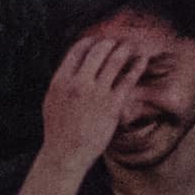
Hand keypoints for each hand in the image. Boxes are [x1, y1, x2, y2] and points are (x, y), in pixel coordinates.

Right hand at [38, 19, 173, 165]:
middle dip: (109, 42)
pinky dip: (136, 66)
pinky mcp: (112, 104)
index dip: (89, 42)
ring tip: (131, 46)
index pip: (77, 51)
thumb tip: (72, 68)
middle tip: (117, 42)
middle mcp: (78, 83)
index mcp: (60, 81)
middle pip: (97, 51)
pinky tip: (142, 60)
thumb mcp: (52, 101)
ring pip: (114, 60)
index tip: (97, 41)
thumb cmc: (58, 130)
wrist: (65, 153)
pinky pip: (128, 79)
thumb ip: (62, 83)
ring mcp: (96, 93)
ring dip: (124, 49)